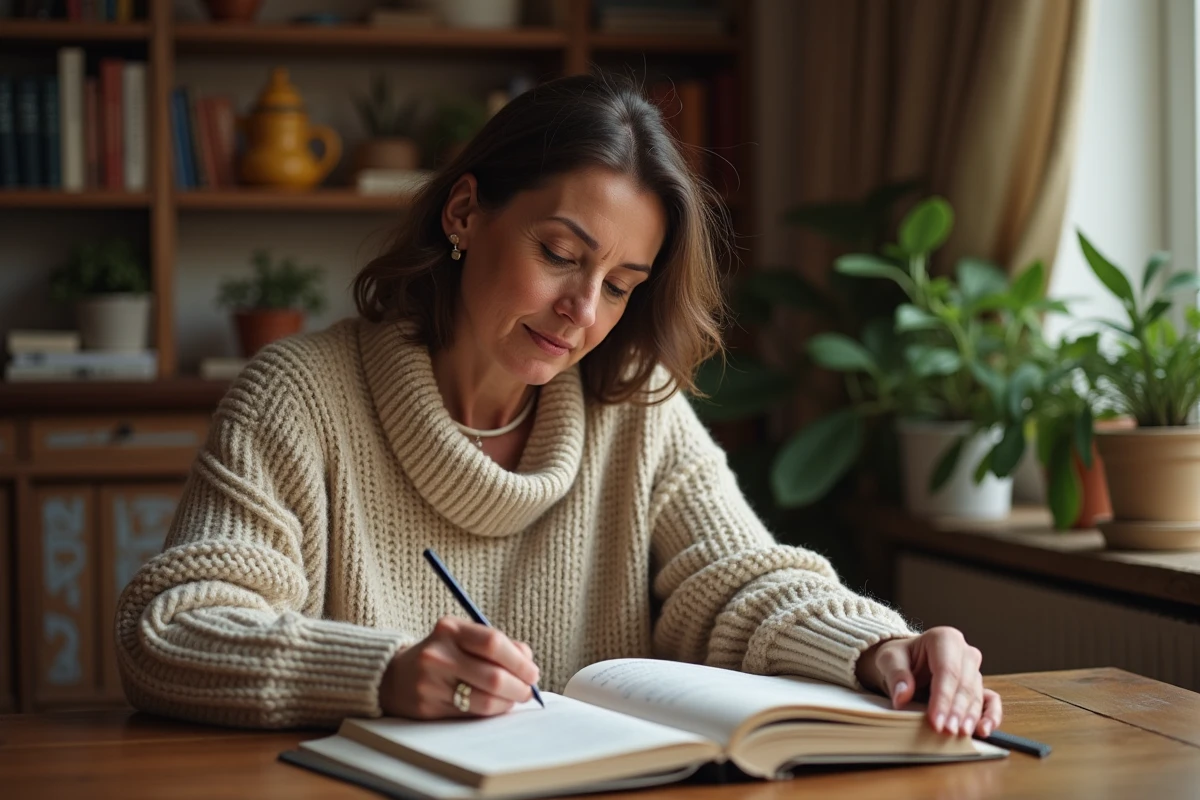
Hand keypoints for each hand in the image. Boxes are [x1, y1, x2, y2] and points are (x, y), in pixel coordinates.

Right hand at [379, 616, 539, 718]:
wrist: (394, 676)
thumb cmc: (441, 654)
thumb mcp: (463, 638)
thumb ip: (497, 645)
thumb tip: (528, 662)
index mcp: (450, 629)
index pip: (493, 642)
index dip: (519, 661)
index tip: (532, 672)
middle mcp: (438, 655)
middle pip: (493, 676)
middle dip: (519, 687)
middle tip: (528, 691)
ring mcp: (431, 683)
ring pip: (485, 700)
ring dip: (508, 703)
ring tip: (513, 699)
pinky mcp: (428, 707)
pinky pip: (471, 714)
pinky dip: (491, 711)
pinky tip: (494, 705)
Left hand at [854, 627, 1001, 737]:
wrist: (905, 662)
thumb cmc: (899, 658)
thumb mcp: (889, 659)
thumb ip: (896, 675)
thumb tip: (902, 696)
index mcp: (945, 638)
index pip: (947, 671)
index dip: (943, 698)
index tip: (936, 721)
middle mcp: (965, 652)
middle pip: (964, 684)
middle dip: (957, 710)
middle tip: (948, 731)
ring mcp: (974, 670)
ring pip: (977, 695)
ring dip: (971, 717)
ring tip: (962, 735)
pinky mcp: (979, 687)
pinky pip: (991, 701)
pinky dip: (991, 716)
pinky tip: (983, 730)